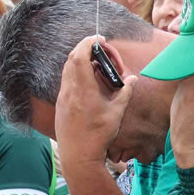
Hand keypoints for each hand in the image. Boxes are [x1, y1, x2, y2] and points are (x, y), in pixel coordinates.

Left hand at [54, 36, 136, 166]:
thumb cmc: (98, 136)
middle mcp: (69, 90)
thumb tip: (133, 79)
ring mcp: (62, 98)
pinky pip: (66, 82)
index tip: (98, 38)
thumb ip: (124, 93)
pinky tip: (86, 82)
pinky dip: (75, 74)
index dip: (87, 43)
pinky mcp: (60, 106)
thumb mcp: (116, 114)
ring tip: (94, 64)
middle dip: (83, 49)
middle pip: (71, 59)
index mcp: (83, 89)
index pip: (80, 56)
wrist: (78, 156)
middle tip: (97, 48)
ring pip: (67, 71)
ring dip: (78, 62)